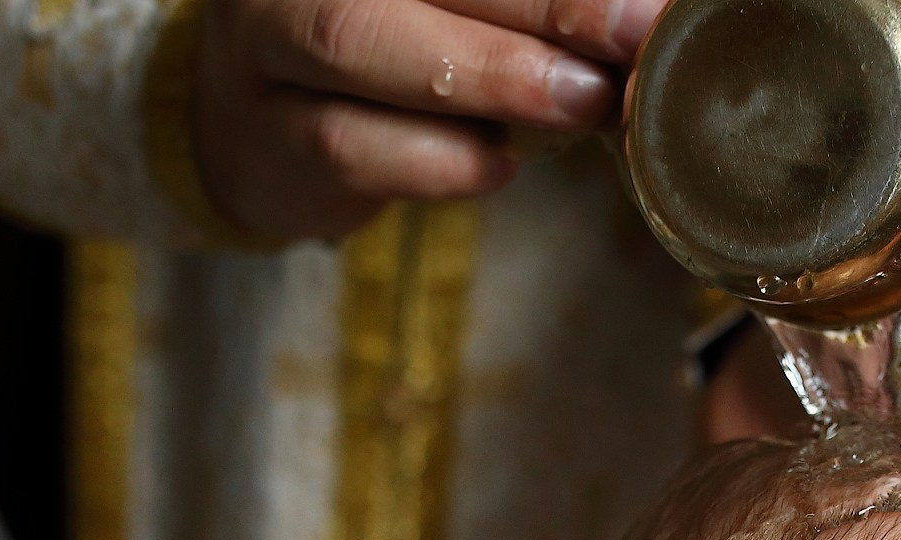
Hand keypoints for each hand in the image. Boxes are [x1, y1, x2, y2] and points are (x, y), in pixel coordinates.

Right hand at [193, 0, 665, 240]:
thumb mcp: (448, 10)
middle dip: (542, 8)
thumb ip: (524, 10)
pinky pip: (351, 145)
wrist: (256, 131)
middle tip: (633, 39)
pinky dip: (440, 159)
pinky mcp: (268, 142)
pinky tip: (500, 162)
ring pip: (359, 45)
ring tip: (584, 102)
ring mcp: (261, 47)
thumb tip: (639, 21)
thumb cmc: (384, 49)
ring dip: (490, 77)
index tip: (643, 7)